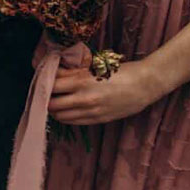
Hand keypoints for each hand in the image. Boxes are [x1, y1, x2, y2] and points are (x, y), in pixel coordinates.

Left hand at [48, 59, 163, 124]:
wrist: (145, 85)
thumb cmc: (120, 72)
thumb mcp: (94, 68)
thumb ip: (73, 72)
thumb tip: (54, 71)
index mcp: (82, 81)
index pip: (51, 85)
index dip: (45, 83)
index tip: (44, 81)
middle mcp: (83, 99)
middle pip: (51, 104)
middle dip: (46, 98)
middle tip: (47, 94)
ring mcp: (90, 112)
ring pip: (60, 116)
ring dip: (54, 109)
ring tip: (56, 102)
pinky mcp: (97, 120)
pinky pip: (73, 122)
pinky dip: (65, 116)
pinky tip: (66, 110)